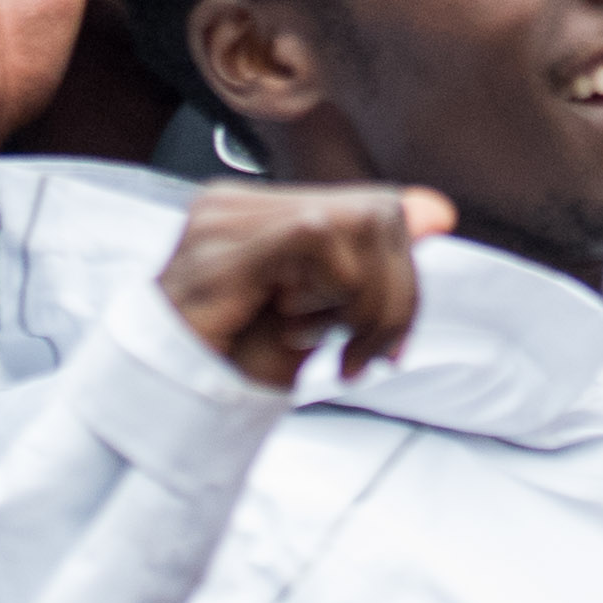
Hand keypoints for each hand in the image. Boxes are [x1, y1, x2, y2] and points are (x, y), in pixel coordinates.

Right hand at [159, 179, 452, 389]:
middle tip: (363, 360)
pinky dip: (330, 292)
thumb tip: (438, 211)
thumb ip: (372, 267)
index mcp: (262, 213)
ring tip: (323, 348)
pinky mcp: (224, 239)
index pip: (373, 212)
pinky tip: (295, 333)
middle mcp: (242, 201)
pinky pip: (318, 235)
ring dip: (362, 304)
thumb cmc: (228, 365)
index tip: (388, 349)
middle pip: (379, 214)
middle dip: (395, 300)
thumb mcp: (320, 320)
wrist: (163, 402)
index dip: (401, 281)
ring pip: (359, 221)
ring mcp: (227, 213)